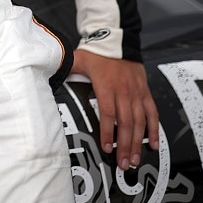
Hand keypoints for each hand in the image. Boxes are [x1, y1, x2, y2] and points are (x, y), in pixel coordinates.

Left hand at [70, 49, 159, 170]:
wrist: (118, 39)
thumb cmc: (98, 52)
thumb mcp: (79, 59)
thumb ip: (66, 69)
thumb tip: (49, 73)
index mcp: (106, 85)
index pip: (107, 113)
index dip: (108, 131)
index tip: (106, 147)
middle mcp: (124, 91)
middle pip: (126, 122)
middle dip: (125, 145)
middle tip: (122, 163)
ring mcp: (136, 92)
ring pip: (140, 121)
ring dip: (138, 142)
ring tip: (134, 159)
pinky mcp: (145, 92)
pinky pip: (152, 113)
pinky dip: (154, 129)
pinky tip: (152, 143)